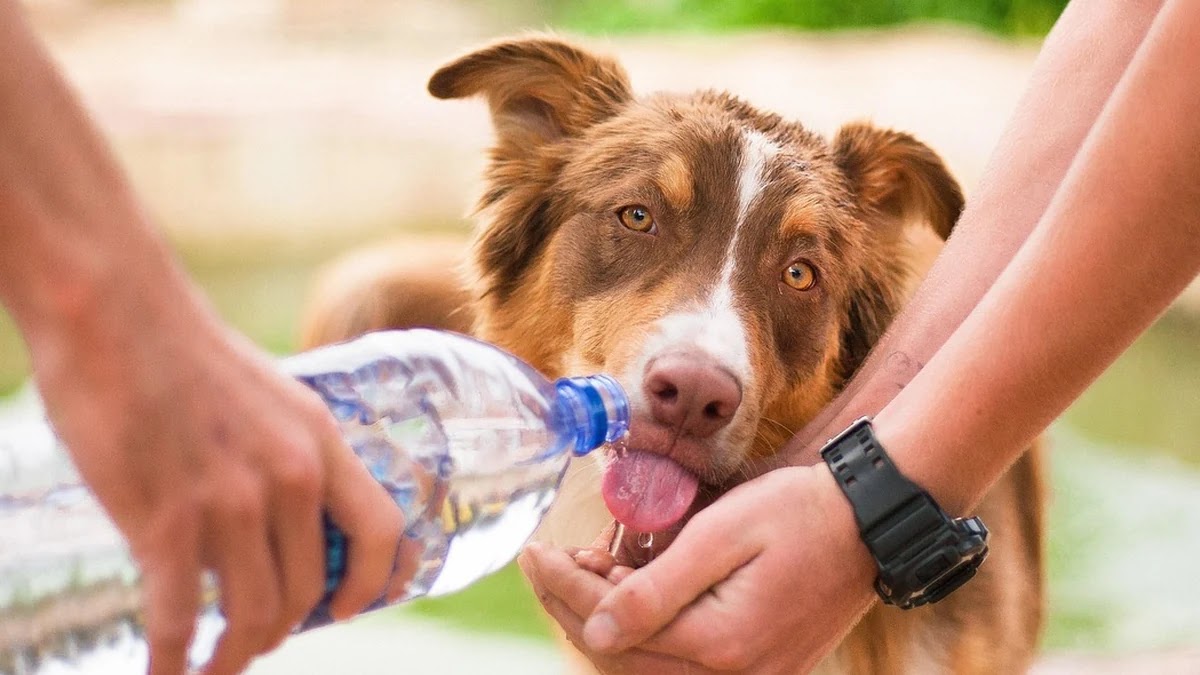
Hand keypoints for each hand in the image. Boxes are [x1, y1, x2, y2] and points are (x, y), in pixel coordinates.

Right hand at [29, 283, 406, 674]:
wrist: (116, 313)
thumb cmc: (184, 351)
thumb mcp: (269, 397)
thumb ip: (284, 454)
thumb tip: (277, 515)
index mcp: (321, 440)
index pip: (382, 530)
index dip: (374, 582)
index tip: (350, 609)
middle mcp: (290, 475)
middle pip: (308, 589)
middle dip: (282, 629)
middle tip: (254, 640)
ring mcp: (232, 501)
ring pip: (255, 613)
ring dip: (236, 654)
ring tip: (214, 667)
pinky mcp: (166, 520)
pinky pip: (182, 617)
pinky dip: (175, 660)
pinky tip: (167, 672)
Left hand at [521, 465, 877, 673]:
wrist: (870, 522)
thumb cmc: (799, 514)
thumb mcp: (724, 534)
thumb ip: (658, 588)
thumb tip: (595, 633)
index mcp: (722, 642)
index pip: (615, 626)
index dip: (564, 589)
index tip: (533, 551)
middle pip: (625, 656)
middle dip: (574, 607)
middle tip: (548, 561)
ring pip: (649, 666)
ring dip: (608, 622)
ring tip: (586, 570)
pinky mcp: (759, 668)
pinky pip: (682, 663)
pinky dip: (647, 631)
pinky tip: (633, 591)